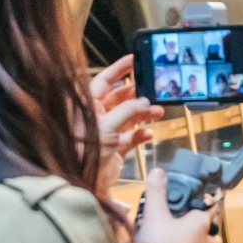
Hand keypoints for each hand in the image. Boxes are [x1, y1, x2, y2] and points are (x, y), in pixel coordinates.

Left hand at [88, 55, 162, 197]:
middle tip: (153, 90)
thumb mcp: (107, 125)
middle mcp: (97, 116)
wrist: (84, 182)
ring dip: (144, 114)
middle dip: (137, 95)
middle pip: (120, 98)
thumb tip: (144, 102)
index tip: (134, 60)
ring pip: (129, 117)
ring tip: (158, 112)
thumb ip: (128, 111)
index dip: (119, 69)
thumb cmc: (85, 152)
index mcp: (88, 106)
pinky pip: (132, 136)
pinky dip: (142, 134)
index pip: (104, 80)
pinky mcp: (116, 148)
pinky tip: (149, 133)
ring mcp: (107, 132)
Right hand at [132, 168, 215, 242]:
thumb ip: (156, 192)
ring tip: (167, 234)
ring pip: (199, 241)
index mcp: (201, 222)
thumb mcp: (154, 216)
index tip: (181, 196)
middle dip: (190, 218)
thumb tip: (159, 171)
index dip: (195, 198)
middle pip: (204, 223)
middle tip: (171, 215)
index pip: (207, 204)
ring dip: (187, 236)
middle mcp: (207, 239)